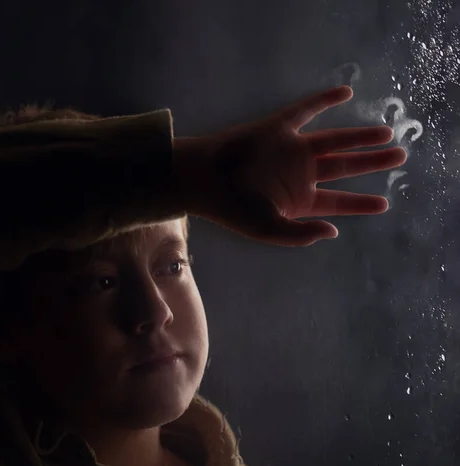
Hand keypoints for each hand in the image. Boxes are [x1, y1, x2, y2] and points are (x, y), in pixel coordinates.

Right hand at [188, 86, 407, 246]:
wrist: (202, 180)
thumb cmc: (232, 209)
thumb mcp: (268, 229)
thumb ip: (300, 234)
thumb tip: (334, 232)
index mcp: (299, 200)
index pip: (338, 202)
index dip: (361, 204)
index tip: (385, 204)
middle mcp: (300, 174)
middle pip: (344, 167)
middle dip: (372, 163)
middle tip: (401, 157)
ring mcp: (290, 150)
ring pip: (333, 140)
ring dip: (359, 136)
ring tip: (386, 133)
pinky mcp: (277, 128)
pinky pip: (305, 110)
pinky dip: (323, 101)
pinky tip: (345, 93)